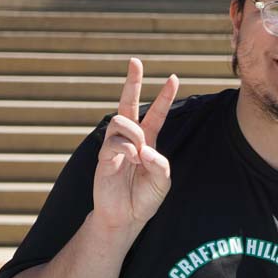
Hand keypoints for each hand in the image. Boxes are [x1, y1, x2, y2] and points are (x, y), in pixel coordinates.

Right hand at [90, 59, 179, 237]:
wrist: (126, 217)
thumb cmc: (145, 198)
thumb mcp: (163, 181)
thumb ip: (160, 164)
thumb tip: (143, 149)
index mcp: (148, 141)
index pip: (157, 114)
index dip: (165, 96)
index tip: (173, 77)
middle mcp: (131, 138)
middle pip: (128, 103)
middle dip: (132, 81)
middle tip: (135, 60)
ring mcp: (115, 145)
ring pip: (122, 120)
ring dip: (134, 134)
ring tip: (137, 155)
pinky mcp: (103, 156)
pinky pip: (113, 141)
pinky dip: (125, 149)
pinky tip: (130, 161)